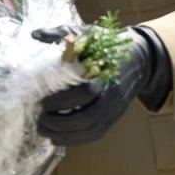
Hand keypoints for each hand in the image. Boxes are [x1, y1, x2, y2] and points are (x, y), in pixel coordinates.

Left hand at [35, 27, 171, 145]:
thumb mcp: (88, 34)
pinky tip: (58, 138)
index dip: (62, 101)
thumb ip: (61, 34)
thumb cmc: (109, 45)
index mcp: (105, 73)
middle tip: (39, 121)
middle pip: (88, 117)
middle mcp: (112, 95)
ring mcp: (114, 109)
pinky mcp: (113, 118)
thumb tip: (34, 34)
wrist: (140, 59)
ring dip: (66, 136)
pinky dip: (76, 140)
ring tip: (45, 132)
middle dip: (61, 123)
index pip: (85, 93)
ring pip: (92, 130)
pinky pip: (96, 135)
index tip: (43, 102)